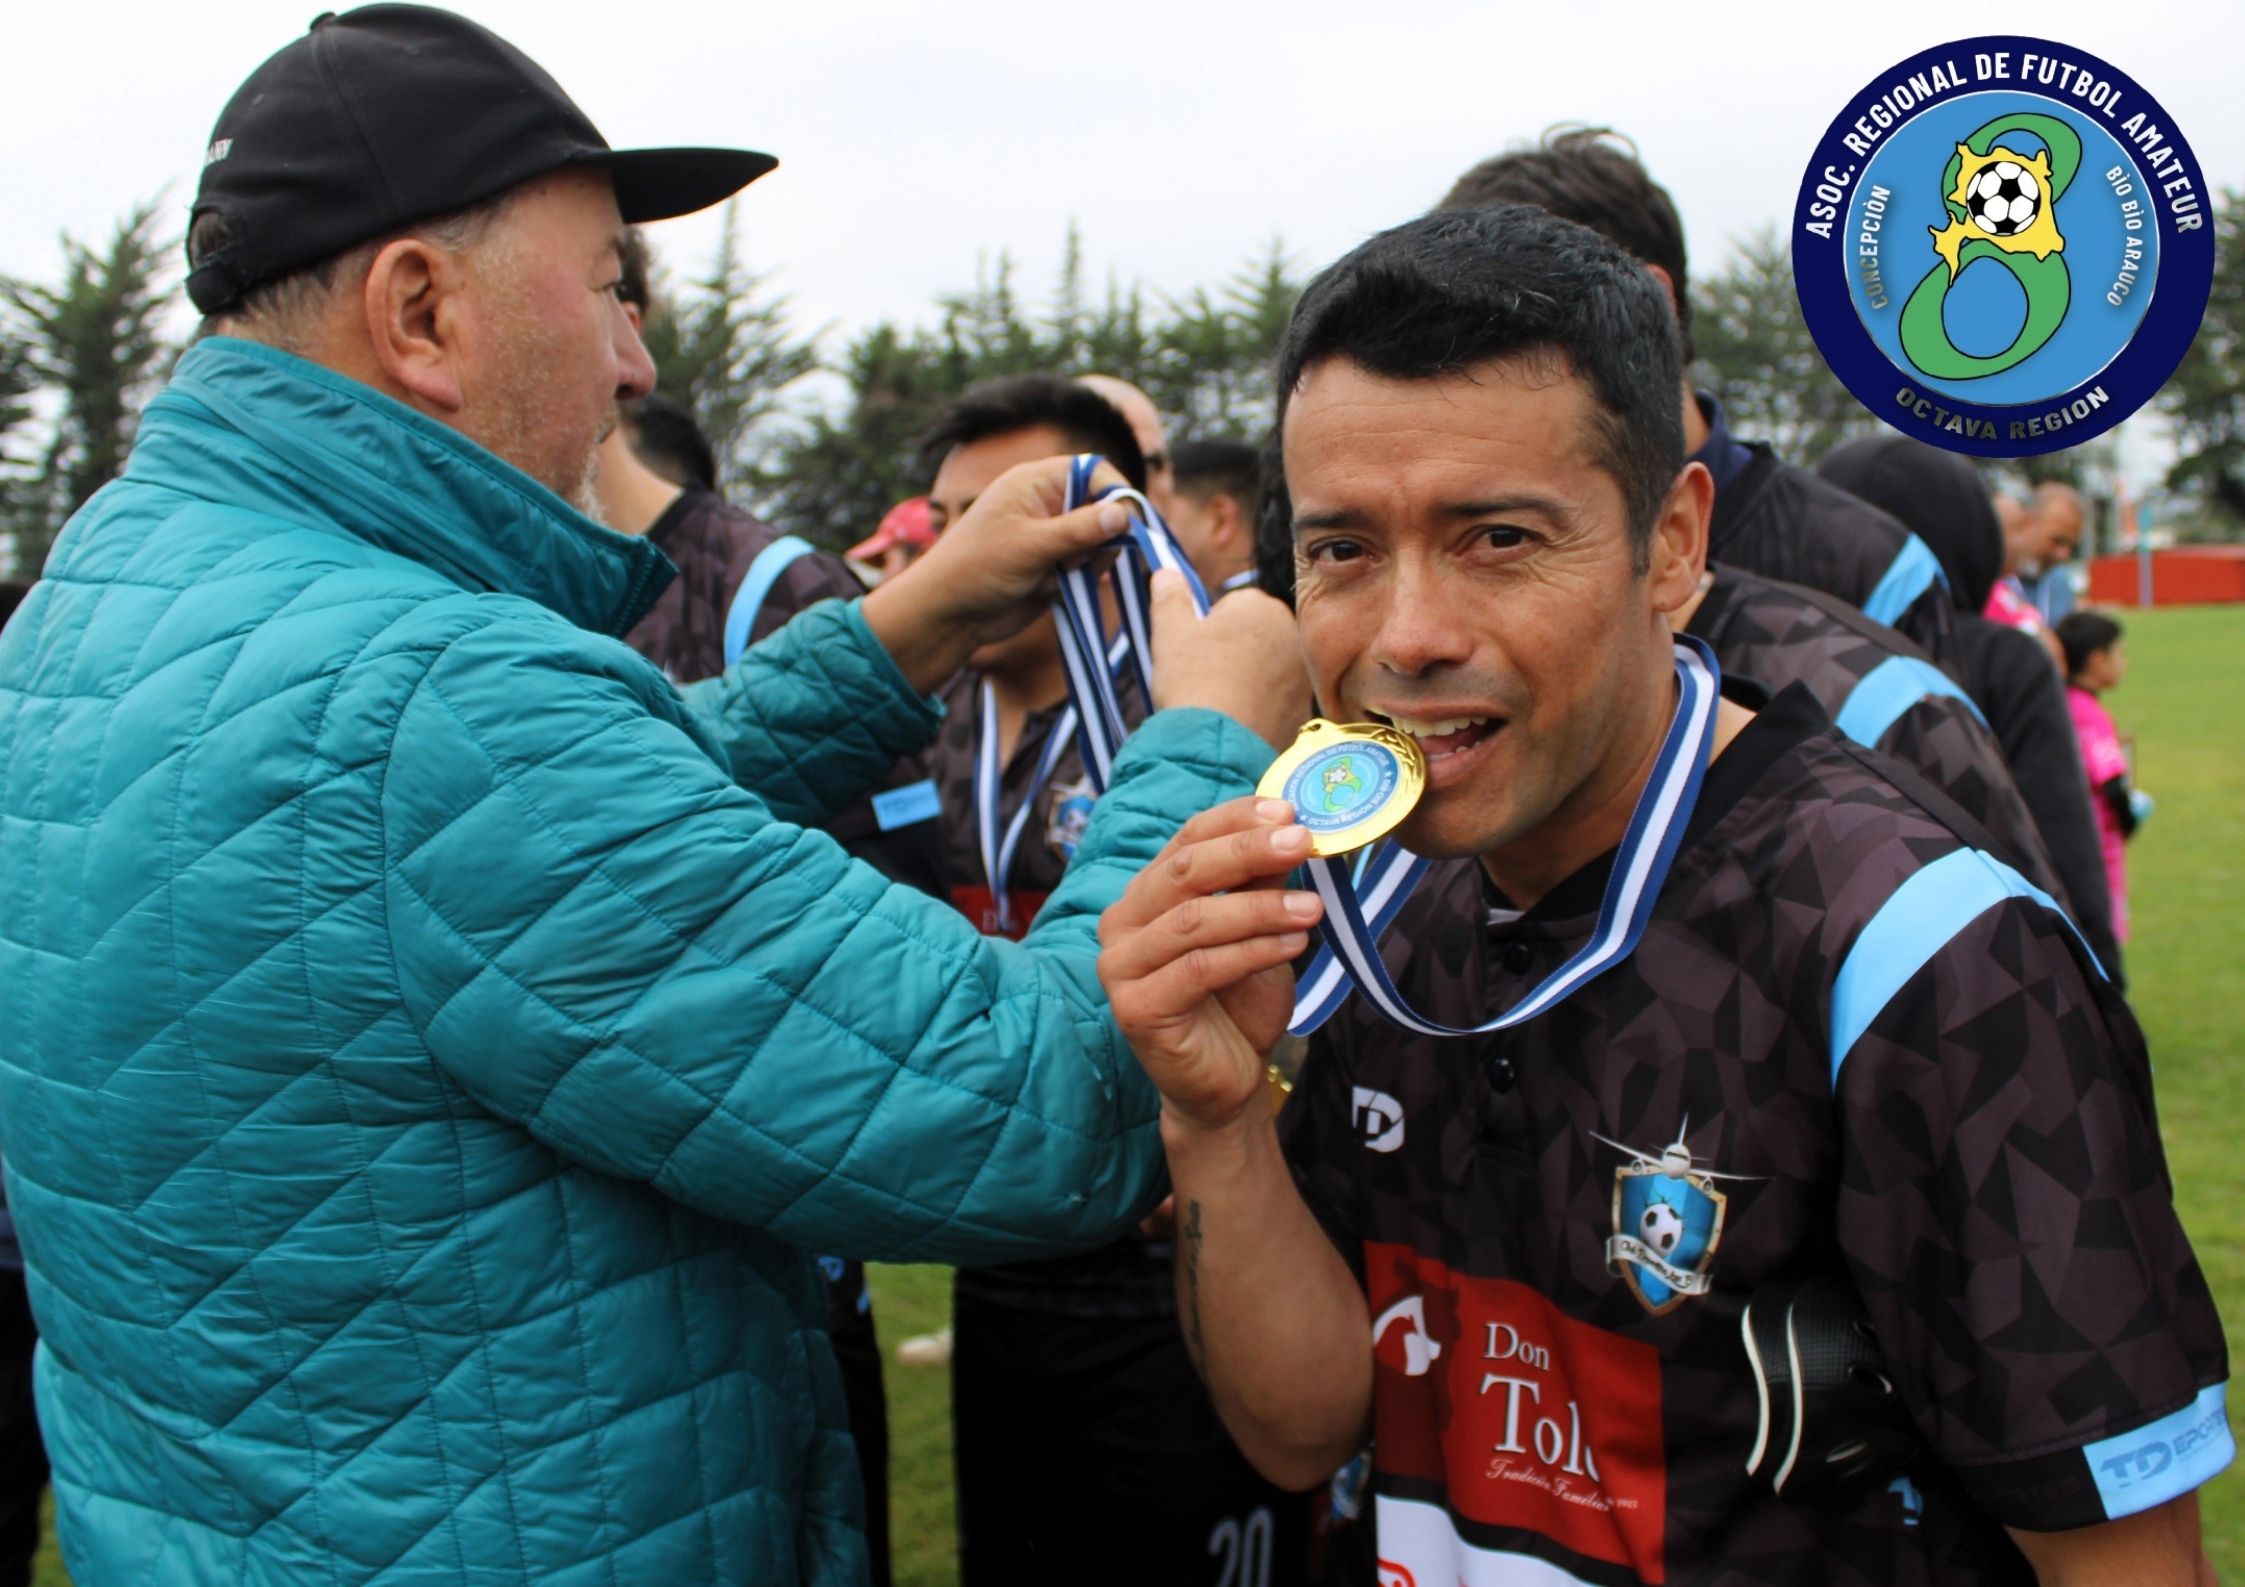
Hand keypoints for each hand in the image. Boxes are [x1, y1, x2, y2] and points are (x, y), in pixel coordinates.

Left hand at [860, 455, 1131, 692]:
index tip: (1129, 523)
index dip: (1116, 494)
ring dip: (1089, 563)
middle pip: (1103, 508)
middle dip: (1102, 536)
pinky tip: (1052, 588)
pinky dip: (1079, 580)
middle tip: (1082, 559)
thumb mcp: (1031, 545)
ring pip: (1100, 542)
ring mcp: (1054, 536)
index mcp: (1037, 482)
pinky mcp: (1057, 566)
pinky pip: (1088, 569)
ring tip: (1057, 576)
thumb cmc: (978, 567)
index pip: (1095, 472)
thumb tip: (1125, 514)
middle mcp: (1049, 504)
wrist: (950, 614)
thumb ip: (1080, 529)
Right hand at [1098, 797, 1321, 1134]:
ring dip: (1260, 908)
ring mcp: (1121, 966)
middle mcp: (1122, 922)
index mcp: (1147, 893)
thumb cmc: (1238, 1002)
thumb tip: (1293, 828)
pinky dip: (1251, 951)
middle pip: (1184, 871)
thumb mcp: (1258, 929)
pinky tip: (1293, 944)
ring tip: (1312, 908)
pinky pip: (1198, 968)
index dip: (1236, 819)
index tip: (1289, 810)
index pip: (1186, 838)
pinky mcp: (1135, 1008)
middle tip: (1302, 841)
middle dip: (1247, 852)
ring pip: (1193, 920)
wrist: (1227, 1081)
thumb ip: (1263, 882)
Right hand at [1147, 572, 1312, 750]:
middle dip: (1234, 649)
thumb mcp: (1170, 631)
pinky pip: (1277, 699)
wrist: (1215, 745)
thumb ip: (1170, 596)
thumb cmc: (1191, 681)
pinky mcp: (1304, 708)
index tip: (1197, 653)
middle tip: (1208, 676)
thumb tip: (1166, 571)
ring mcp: (1302, 673)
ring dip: (1248, 677)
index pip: (1232, 605)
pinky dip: (1261, 706)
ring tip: (1222, 699)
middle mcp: (1291, 633)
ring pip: (1267, 666)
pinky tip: (1239, 719)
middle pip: (1254, 634)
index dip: (1208, 629)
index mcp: (1261, 606)